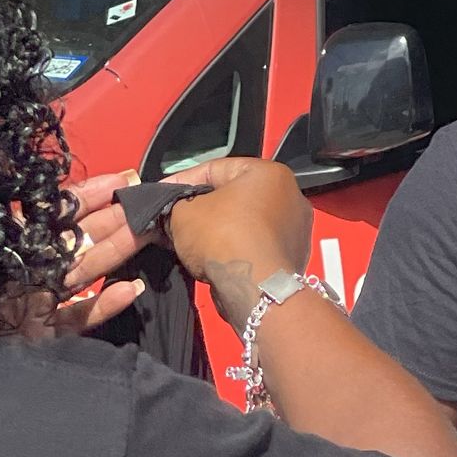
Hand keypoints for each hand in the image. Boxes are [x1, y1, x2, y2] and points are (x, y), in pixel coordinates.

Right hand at [64, 157, 312, 328]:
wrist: (255, 288)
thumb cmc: (223, 238)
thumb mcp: (182, 212)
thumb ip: (175, 205)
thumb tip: (172, 213)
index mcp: (269, 173)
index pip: (215, 168)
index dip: (181, 181)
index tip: (161, 193)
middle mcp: (290, 196)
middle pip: (232, 196)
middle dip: (199, 208)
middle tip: (172, 219)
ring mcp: (295, 229)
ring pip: (243, 223)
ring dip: (214, 230)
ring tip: (186, 241)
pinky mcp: (292, 257)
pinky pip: (253, 245)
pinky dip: (232, 249)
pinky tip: (209, 259)